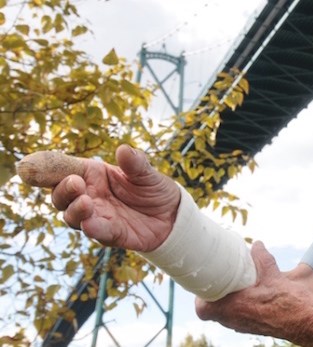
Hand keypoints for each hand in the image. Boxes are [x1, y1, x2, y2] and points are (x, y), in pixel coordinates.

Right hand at [50, 145, 179, 251]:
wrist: (172, 214)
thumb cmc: (153, 188)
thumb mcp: (147, 173)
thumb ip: (136, 163)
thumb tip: (125, 150)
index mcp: (91, 175)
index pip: (62, 170)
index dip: (45, 168)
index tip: (30, 166)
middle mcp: (88, 196)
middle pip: (61, 196)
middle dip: (63, 190)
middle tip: (76, 184)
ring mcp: (97, 217)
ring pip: (73, 217)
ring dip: (75, 211)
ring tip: (85, 202)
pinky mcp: (112, 234)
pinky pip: (99, 233)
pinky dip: (94, 229)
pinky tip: (91, 225)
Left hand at [195, 242, 312, 342]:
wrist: (308, 323)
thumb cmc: (290, 303)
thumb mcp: (274, 275)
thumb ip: (262, 258)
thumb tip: (256, 244)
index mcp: (234, 308)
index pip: (202, 308)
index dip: (199, 295)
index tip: (204, 279)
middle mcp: (235, 320)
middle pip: (210, 311)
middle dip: (211, 294)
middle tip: (216, 276)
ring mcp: (243, 326)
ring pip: (223, 314)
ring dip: (224, 300)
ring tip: (231, 282)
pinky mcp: (253, 326)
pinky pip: (236, 316)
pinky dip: (237, 304)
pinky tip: (248, 292)